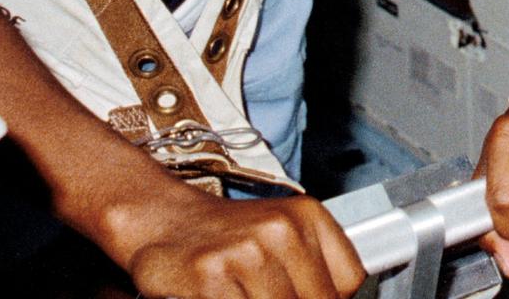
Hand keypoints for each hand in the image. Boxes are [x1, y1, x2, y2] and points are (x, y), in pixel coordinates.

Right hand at [108, 182, 365, 298]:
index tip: (308, 295)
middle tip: (263, 293)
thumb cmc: (225, 236)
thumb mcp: (283, 236)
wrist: (161, 219)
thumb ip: (314, 270)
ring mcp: (244, 253)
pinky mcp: (209, 276)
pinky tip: (220, 296)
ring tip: (241, 292)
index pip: (346, 283)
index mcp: (307, 216)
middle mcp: (280, 230)